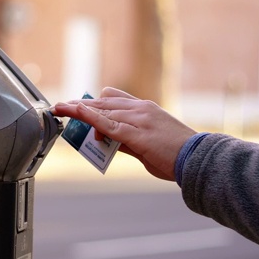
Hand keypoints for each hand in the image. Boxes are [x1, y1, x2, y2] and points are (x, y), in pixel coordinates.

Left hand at [52, 87, 195, 180]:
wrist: (198, 159)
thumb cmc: (176, 155)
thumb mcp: (146, 145)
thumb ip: (125, 140)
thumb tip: (105, 140)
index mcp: (145, 109)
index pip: (113, 98)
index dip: (93, 102)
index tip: (77, 104)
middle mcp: (140, 108)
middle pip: (102, 102)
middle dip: (80, 105)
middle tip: (60, 107)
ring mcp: (138, 118)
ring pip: (101, 110)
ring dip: (79, 110)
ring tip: (59, 109)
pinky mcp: (136, 132)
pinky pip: (107, 123)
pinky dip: (89, 117)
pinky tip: (76, 113)